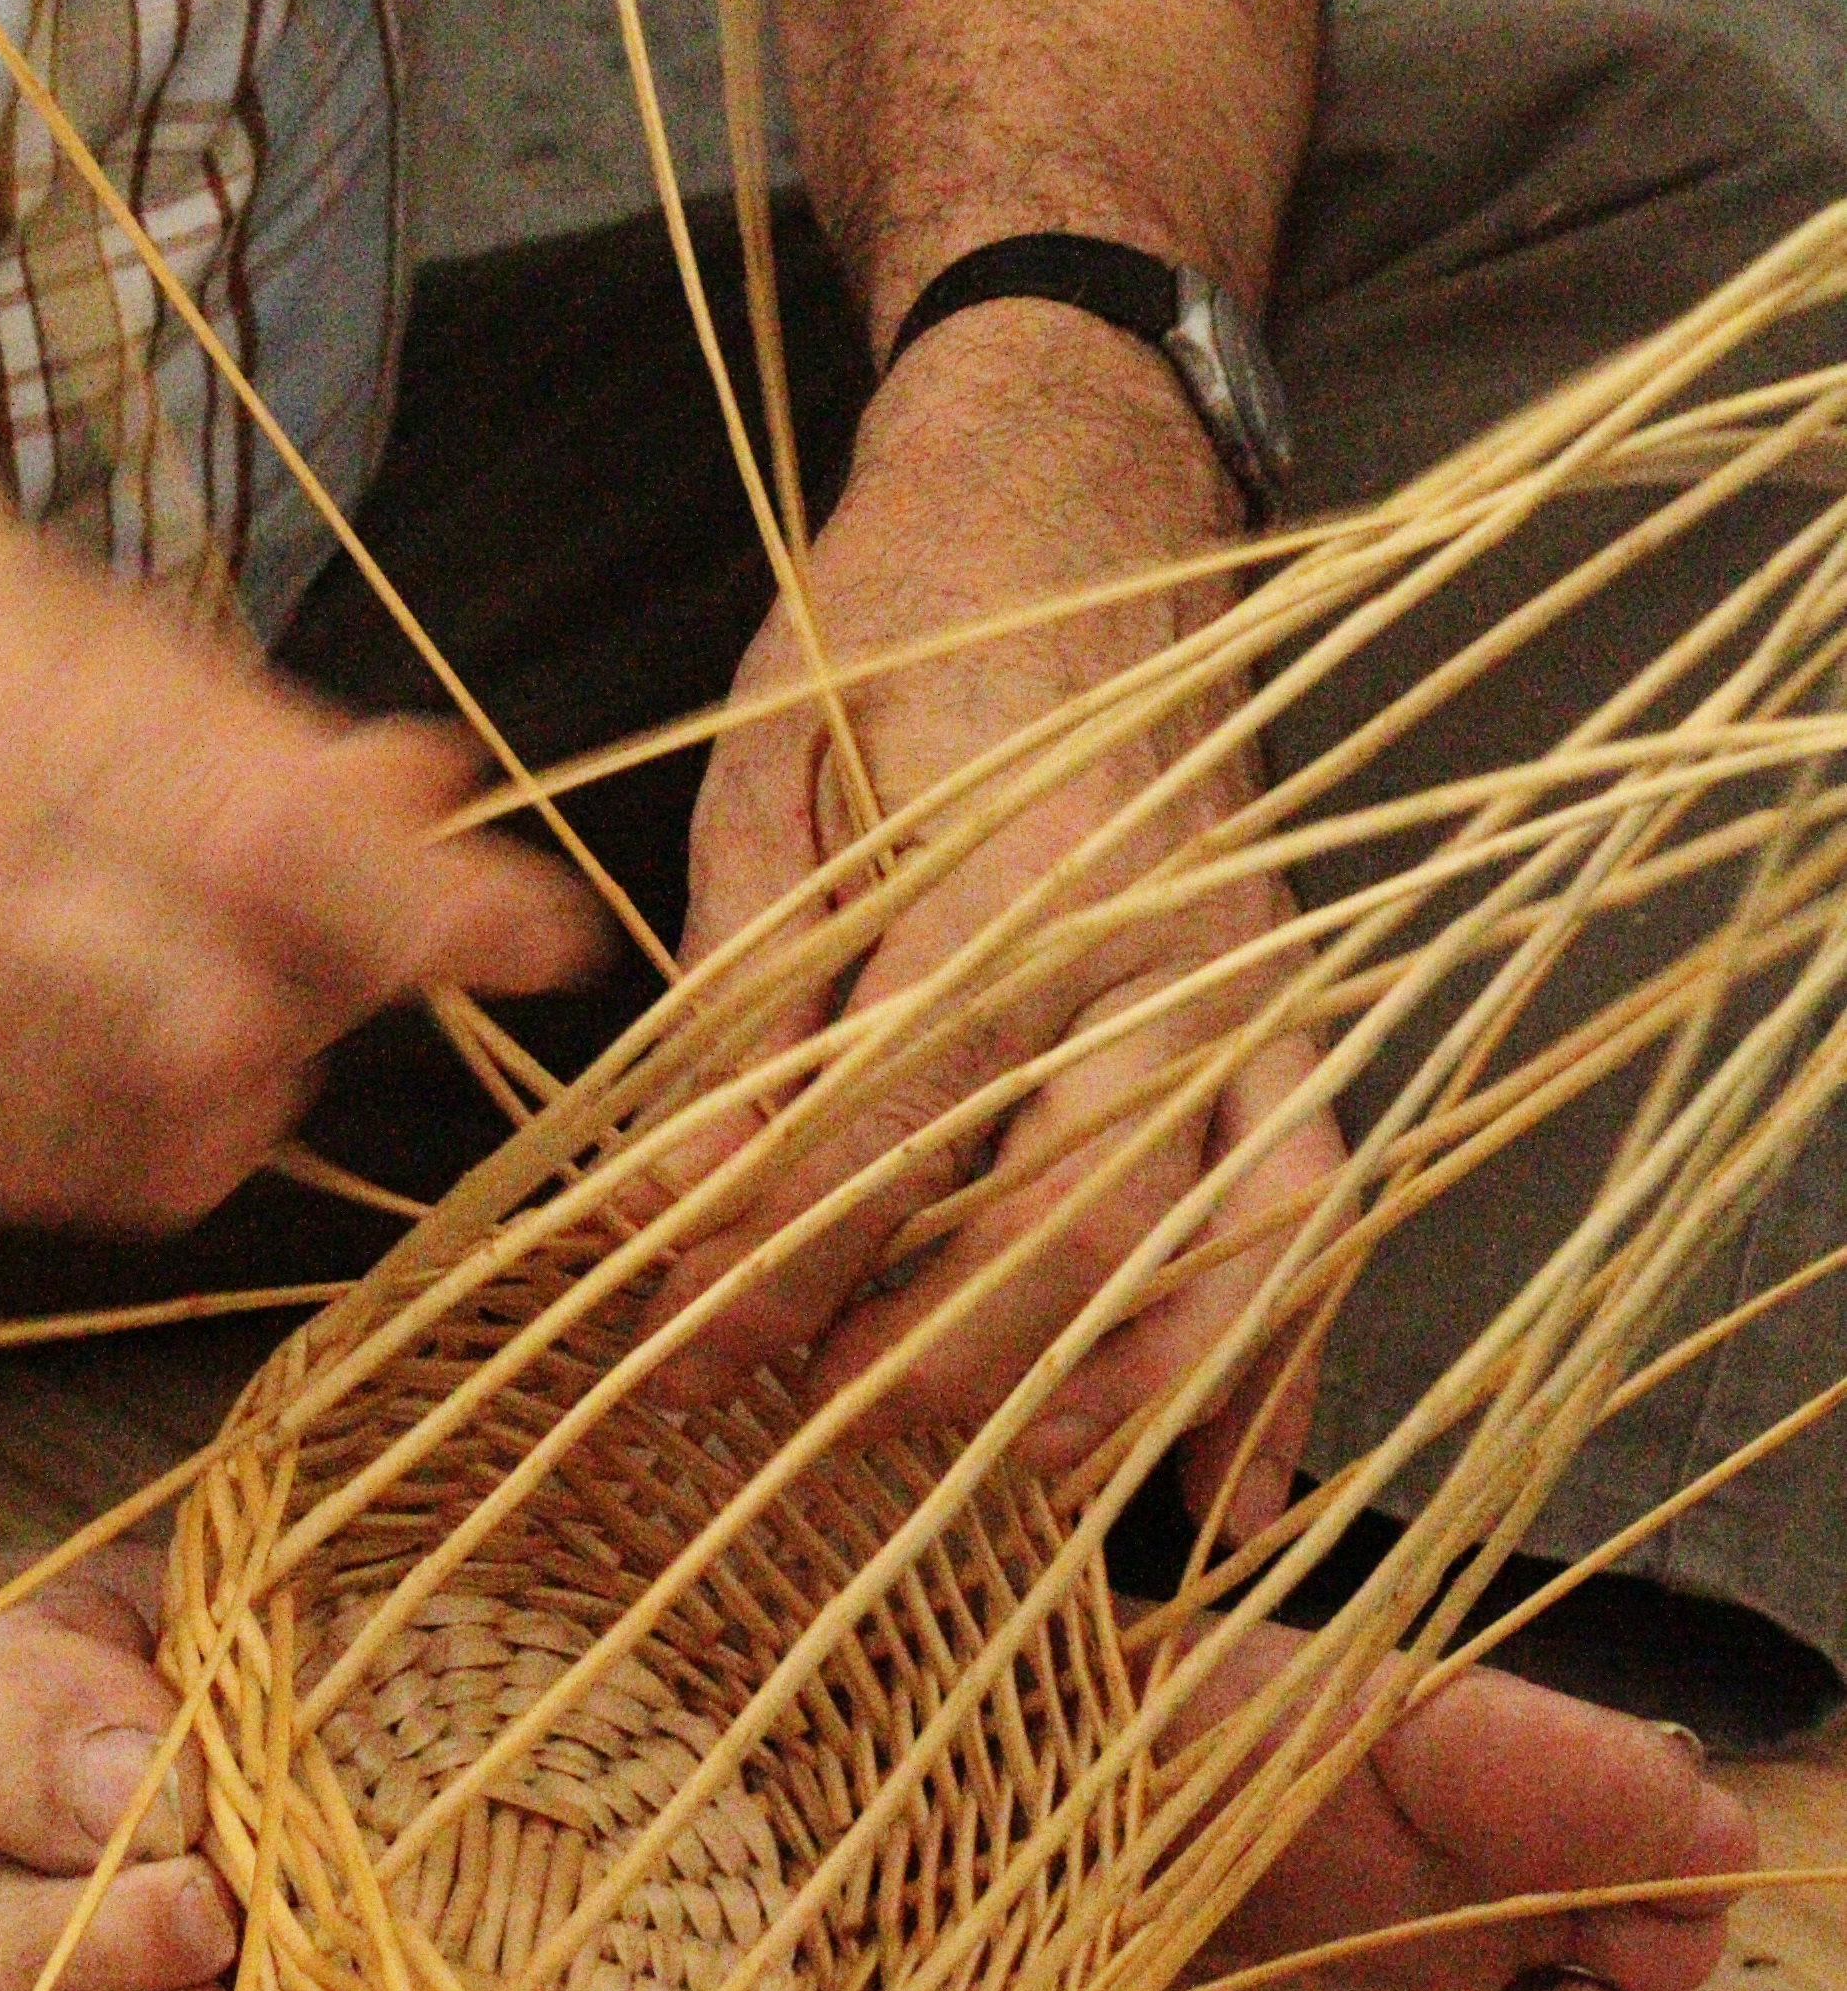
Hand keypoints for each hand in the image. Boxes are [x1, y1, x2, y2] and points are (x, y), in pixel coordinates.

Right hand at [0, 516, 602, 1235]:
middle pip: (230, 1017)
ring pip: (179, 1128)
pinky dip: (165, 1131)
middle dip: (339, 991)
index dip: (429, 906)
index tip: (543, 940)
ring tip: (224, 968)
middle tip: (358, 933)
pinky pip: (92, 1184)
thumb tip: (434, 790)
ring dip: (262, 1069)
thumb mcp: (39, 605)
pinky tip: (137, 1039)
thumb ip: (237, 713)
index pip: (260, 838)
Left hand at [672, 305, 1338, 1531]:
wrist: (1074, 489)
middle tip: (808, 1432)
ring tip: (1006, 1488)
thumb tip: (675, 1197)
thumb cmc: (895, 622)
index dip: (776, 1256)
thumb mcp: (766, 769)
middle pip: (1077, 1211)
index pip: (889, 1121)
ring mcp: (1252, 972)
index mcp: (1006, 866)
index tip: (676, 1347)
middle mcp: (1159, 936)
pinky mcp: (1294, 997)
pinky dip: (1284, 1363)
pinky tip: (1229, 1502)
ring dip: (1122, 1392)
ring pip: (1232, 1237)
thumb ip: (737, 990)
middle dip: (940, 1357)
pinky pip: (1315, 1201)